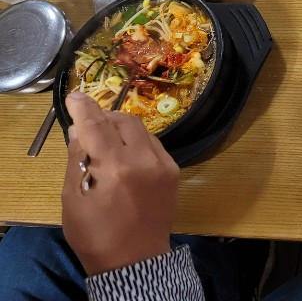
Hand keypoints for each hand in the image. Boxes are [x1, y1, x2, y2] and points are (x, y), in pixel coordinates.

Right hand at [61, 92, 178, 276]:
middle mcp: (144, 160)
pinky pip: (153, 144)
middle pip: (124, 121)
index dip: (84, 108)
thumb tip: (80, 130)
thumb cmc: (96, 234)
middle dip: (104, 117)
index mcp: (115, 169)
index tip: (75, 96)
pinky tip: (125, 155)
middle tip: (89, 125)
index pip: (97, 126)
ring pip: (142, 130)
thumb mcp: (73, 199)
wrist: (135, 260)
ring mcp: (164, 164)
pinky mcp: (174, 170)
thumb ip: (77, 160)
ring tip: (105, 142)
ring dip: (121, 128)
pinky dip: (137, 142)